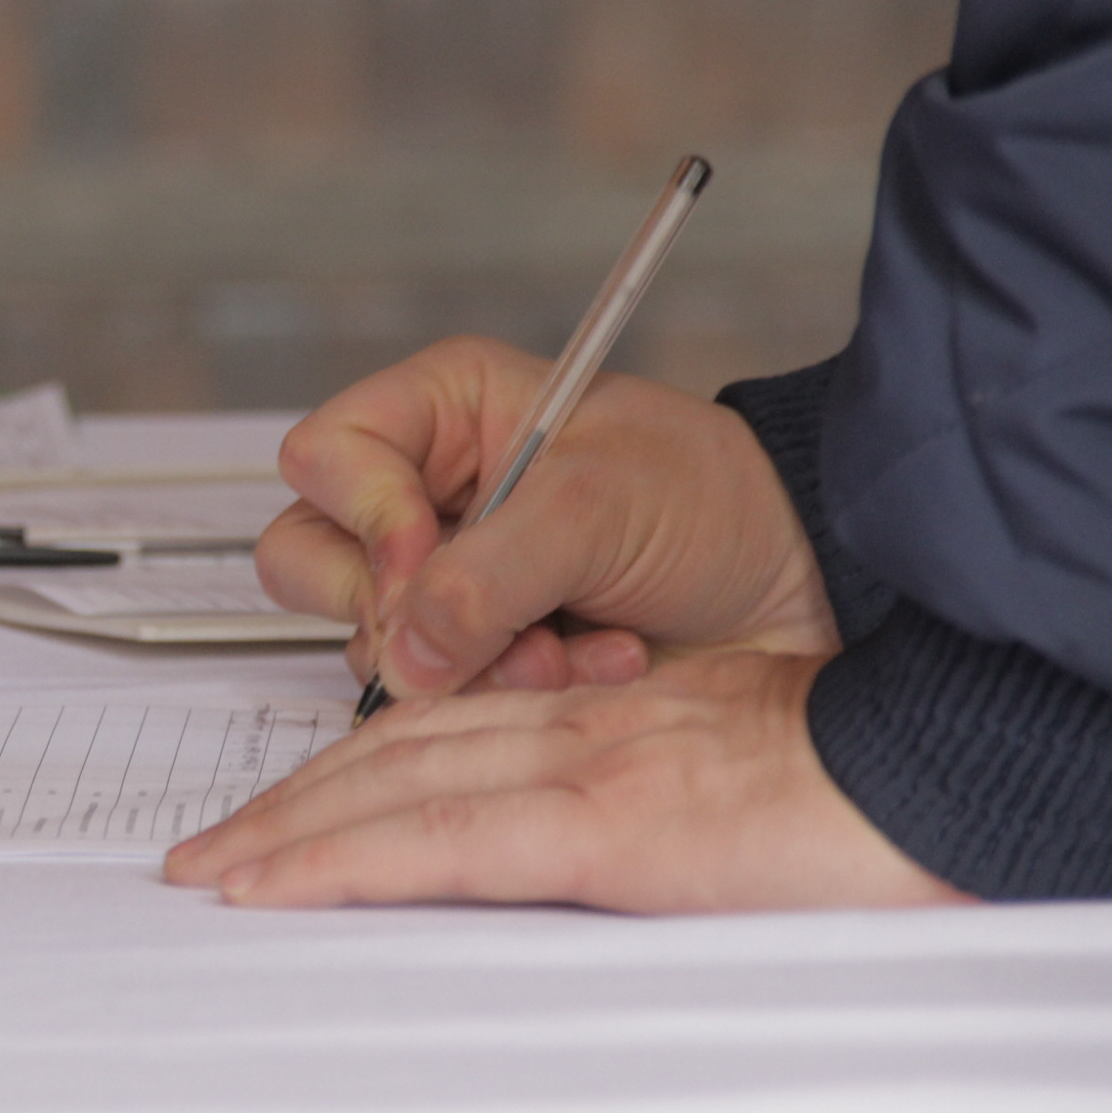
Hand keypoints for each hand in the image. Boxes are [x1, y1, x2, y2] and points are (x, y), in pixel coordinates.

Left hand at [165, 652, 963, 912]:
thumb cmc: (887, 774)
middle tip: (216, 847)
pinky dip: (341, 859)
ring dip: (286, 830)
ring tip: (214, 869)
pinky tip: (278, 883)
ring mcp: (586, 768)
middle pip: (397, 753)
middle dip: (294, 801)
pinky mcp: (604, 823)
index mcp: (617, 715)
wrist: (969, 754)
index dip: (360, 766)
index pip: (452, 731)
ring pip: (393, 788)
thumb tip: (627, 843)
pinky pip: (440, 841)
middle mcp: (581, 727)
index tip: (297, 804)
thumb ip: (668, 796)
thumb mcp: (749, 772)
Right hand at [264, 336, 838, 698]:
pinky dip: (506, 698)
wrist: (801, 589)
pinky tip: (587, 670)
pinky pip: (428, 698)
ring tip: (567, 651)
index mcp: (444, 414)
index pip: (325, 456)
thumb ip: (490, 574)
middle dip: (398, 610)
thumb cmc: (717, 502)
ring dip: (469, 665)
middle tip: (480, 629)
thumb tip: (407, 646)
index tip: (427, 557)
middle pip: (311, 558)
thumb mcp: (599, 506)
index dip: (365, 515)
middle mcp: (427, 498)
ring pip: (370, 642)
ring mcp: (445, 587)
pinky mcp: (474, 661)